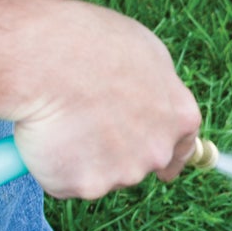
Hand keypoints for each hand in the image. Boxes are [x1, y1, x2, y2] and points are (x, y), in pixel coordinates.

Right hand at [10, 0, 202, 199]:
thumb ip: (155, 87)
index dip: (172, 159)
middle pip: (140, 163)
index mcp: (179, 116)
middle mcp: (158, 151)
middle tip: (87, 123)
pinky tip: (47, 133)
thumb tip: (147, 97)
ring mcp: (122, 173)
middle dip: (118, 152)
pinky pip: (66, 180)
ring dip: (83, 156)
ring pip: (101, 173)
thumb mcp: (144, 52)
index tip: (165, 171)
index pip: (185, 149)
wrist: (48, 62)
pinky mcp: (85, 186)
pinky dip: (54, 164)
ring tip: (62, 117)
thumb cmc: (93, 44)